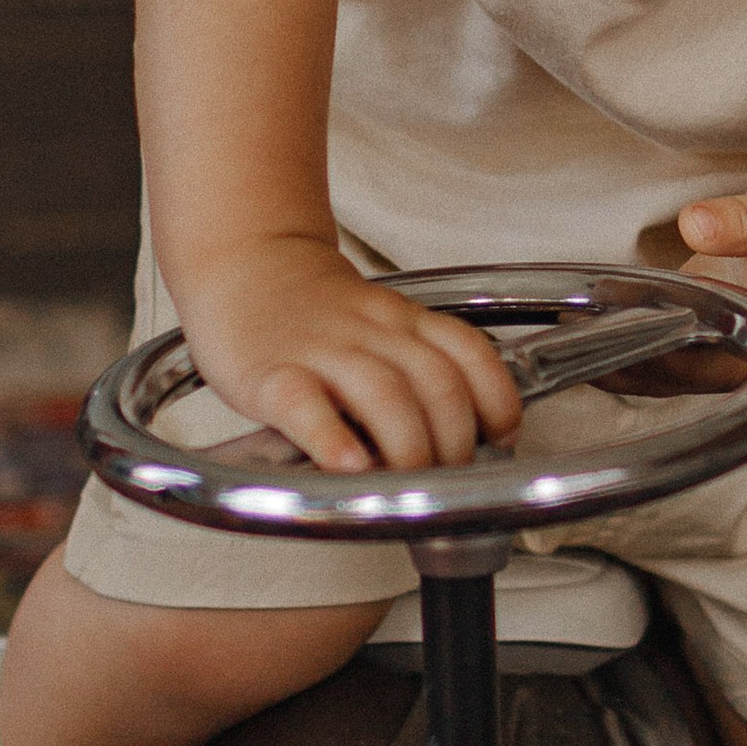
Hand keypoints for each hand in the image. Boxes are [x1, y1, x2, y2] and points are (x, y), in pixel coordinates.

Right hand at [178, 237, 524, 475]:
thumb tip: (468, 435)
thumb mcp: (383, 323)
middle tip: (447, 478)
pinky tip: (347, 464)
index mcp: (404, 321)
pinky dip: (331, 439)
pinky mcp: (270, 374)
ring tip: (408, 481)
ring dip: (409, 449)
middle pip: (436, 383)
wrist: (246, 264)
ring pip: (384, 395)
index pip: (471, 353)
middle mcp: (372, 333)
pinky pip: (305, 405)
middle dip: (455, 442)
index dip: (497, 401)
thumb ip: (420, 366)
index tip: (500, 440)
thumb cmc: (317, 311)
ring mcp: (322, 351)